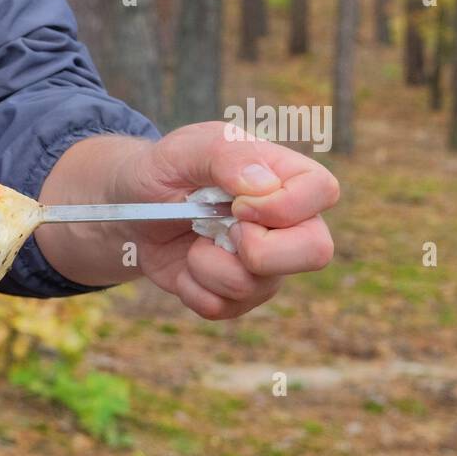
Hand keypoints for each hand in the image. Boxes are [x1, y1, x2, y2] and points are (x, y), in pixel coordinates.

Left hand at [115, 121, 338, 319]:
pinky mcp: (236, 295)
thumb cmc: (166, 170)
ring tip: (192, 238)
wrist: (132, 207)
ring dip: (206, 265)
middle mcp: (286, 225)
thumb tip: (262, 185)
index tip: (238, 204)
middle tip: (221, 231)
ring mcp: (265, 265)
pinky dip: (191, 288)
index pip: (324, 192)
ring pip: (256, 286)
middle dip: (258, 251)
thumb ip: (226, 155)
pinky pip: (222, 307)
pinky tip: (184, 264)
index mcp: (286, 178)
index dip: (284, 206)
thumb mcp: (186, 148)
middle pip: (315, 252)